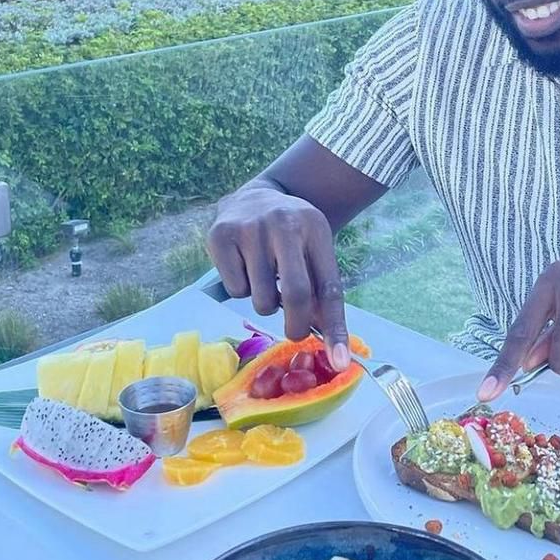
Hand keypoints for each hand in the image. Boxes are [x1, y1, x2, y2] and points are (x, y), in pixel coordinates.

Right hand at [207, 186, 351, 370]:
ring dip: (265, 303)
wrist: (255, 197)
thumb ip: (320, 292)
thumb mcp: (313, 251)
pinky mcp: (220, 236)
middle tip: (294, 331)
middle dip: (297, 326)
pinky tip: (244, 267)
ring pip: (261, 299)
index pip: (330, 287)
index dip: (335, 327)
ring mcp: (249, 228)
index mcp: (315, 228)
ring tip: (265, 279)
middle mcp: (283, 224)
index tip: (339, 361)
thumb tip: (330, 346)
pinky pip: (235, 290)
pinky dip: (241, 290)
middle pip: (296, 295)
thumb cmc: (291, 235)